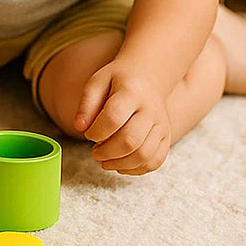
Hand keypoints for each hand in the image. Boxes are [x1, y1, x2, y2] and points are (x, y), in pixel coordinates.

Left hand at [74, 60, 171, 174]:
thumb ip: (87, 104)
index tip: (87, 134)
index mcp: (131, 92)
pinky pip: (156, 161)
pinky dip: (137, 169)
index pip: (113, 117)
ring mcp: (162, 125)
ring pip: (145, 155)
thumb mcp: (98, 81)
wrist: (149, 75)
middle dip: (107, 152)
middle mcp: (150, 110)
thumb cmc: (118, 79)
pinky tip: (120, 165)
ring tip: (104, 161)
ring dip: (121, 163)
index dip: (97, 131)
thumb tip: (79, 127)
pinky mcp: (166, 137)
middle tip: (94, 152)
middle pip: (130, 140)